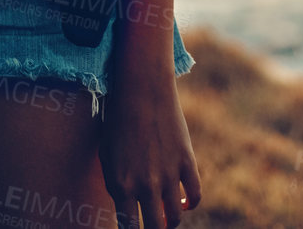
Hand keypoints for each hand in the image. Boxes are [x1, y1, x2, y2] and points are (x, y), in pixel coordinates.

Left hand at [99, 69, 200, 228]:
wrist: (141, 88)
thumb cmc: (118, 119)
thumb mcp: (107, 154)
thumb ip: (117, 185)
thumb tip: (128, 210)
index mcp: (121, 185)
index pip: (130, 228)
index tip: (135, 228)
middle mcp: (146, 185)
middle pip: (155, 228)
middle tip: (152, 224)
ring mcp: (169, 175)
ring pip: (175, 217)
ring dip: (171, 220)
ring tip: (165, 216)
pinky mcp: (187, 162)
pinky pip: (195, 196)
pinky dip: (190, 203)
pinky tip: (184, 202)